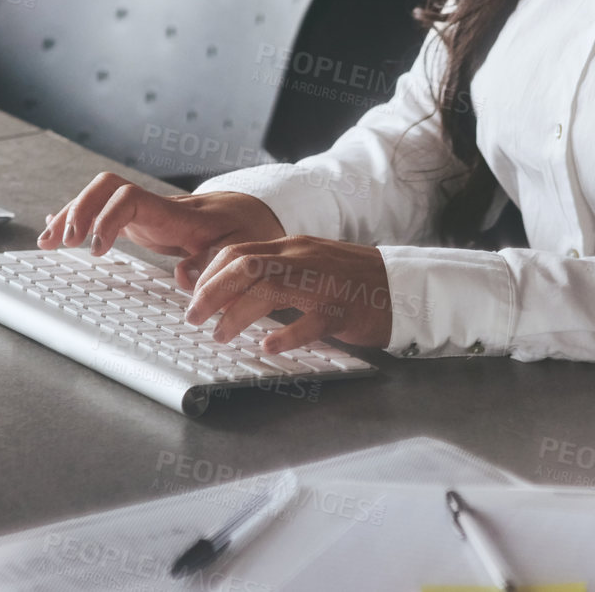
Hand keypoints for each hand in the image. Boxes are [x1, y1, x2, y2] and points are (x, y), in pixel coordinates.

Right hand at [37, 171, 285, 290]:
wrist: (250, 211)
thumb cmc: (245, 229)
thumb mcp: (240, 249)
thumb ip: (213, 263)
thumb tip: (183, 278)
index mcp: (175, 213)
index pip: (130, 199)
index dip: (106, 219)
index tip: (97, 249)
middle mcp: (154, 207)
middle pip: (105, 188)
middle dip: (78, 210)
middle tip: (63, 243)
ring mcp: (144, 213)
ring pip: (98, 198)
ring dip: (70, 215)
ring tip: (47, 242)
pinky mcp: (140, 222)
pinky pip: (102, 213)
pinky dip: (77, 219)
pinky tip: (55, 229)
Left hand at [184, 236, 393, 352]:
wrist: (401, 285)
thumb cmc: (350, 280)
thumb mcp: (307, 265)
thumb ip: (272, 271)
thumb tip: (227, 287)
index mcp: (292, 248)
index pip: (238, 251)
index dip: (209, 274)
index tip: (193, 297)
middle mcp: (303, 259)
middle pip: (246, 265)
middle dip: (212, 292)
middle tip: (193, 318)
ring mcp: (323, 283)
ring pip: (270, 288)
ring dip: (238, 314)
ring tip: (220, 336)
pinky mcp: (343, 309)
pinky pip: (311, 321)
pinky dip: (286, 334)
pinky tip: (269, 346)